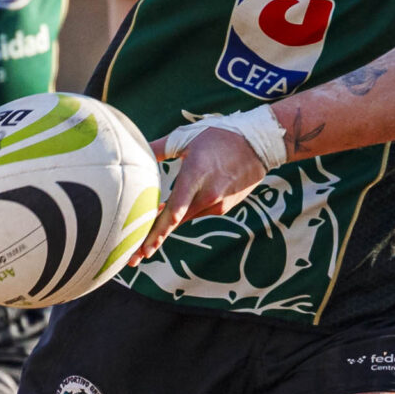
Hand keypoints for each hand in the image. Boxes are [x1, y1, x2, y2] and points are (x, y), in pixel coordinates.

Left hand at [133, 126, 270, 265]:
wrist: (259, 144)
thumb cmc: (220, 135)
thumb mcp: (186, 137)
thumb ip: (159, 148)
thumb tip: (134, 152)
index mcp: (196, 175)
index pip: (175, 210)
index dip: (159, 231)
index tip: (145, 248)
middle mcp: (208, 194)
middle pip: (176, 222)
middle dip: (155, 240)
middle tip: (135, 258)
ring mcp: (218, 203)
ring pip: (186, 217)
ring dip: (169, 222)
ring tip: (147, 228)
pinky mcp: (224, 207)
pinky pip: (198, 211)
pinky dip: (185, 210)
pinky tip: (178, 203)